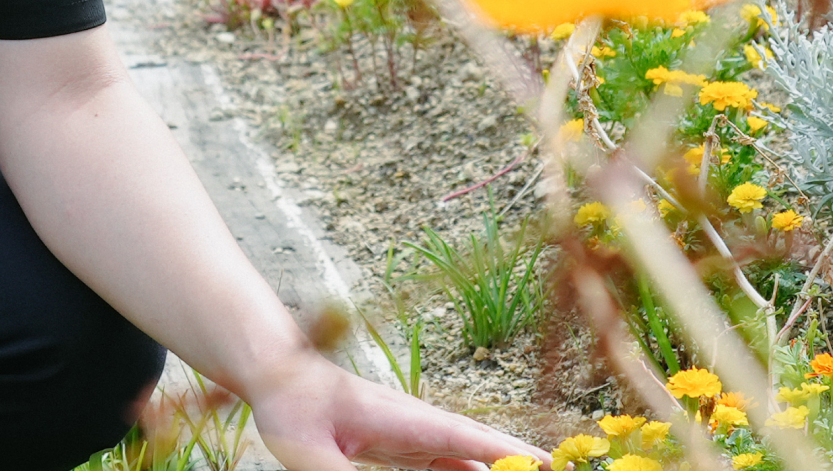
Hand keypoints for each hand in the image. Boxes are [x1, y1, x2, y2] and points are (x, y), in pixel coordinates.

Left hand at [245, 349, 545, 470]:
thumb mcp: (306, 449)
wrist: (277, 371)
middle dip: (518, 468)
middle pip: (483, 454)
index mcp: (408, 420)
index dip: (514, 456)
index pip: (472, 442)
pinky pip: (447, 467)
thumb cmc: (290, 403)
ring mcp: (415, 435)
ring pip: (469, 462)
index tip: (555, 465)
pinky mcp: (402, 446)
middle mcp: (421, 426)